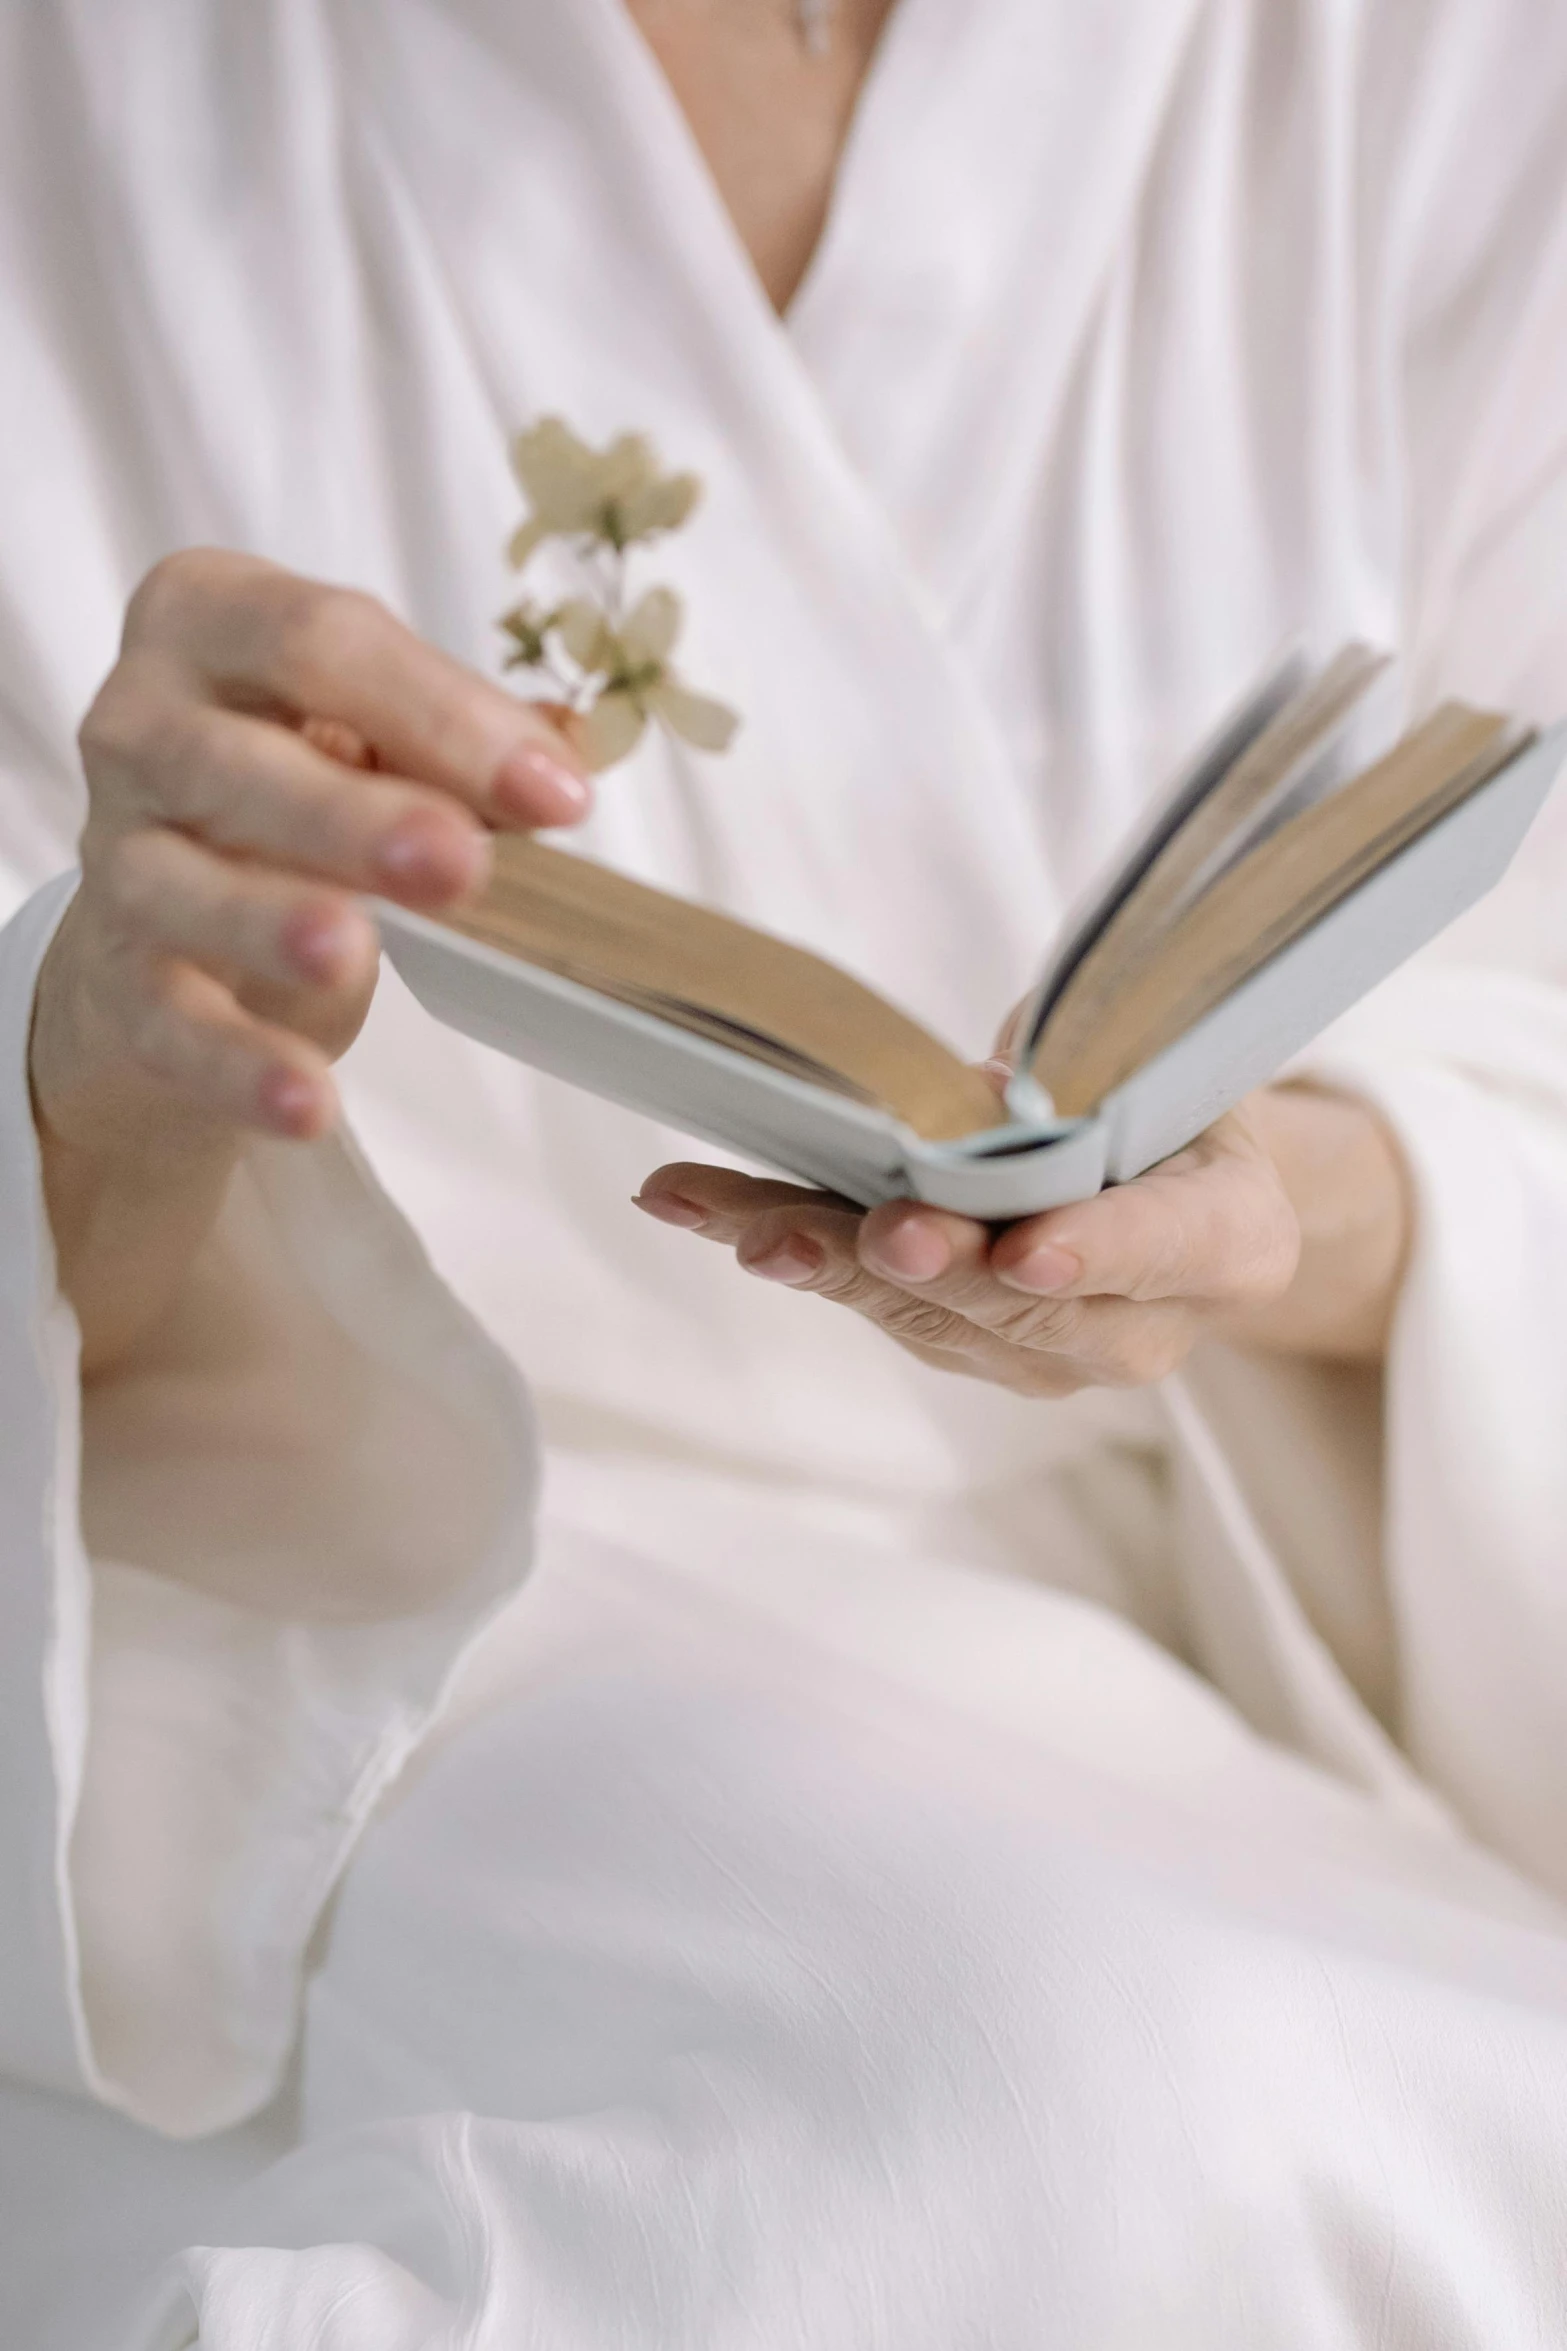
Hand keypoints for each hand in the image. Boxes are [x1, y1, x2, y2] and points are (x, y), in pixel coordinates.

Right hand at [31, 548, 588, 1370]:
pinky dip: (238, 1067)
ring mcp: (117, 855)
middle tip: (460, 863)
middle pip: (240, 761)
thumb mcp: (380, 736)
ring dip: (269, 920)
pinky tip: (308, 1103)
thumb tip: (565, 752)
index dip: (442, 714)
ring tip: (351, 953)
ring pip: (182, 887)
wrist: (174, 906)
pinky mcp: (115, 978)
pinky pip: (171, 1024)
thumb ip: (466, 737)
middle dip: (352, 815)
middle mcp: (141, 725)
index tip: (556, 793)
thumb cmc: (298, 785)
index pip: (320, 641)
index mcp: (211, 619)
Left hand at [636, 1088, 1411, 1388]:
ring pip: (924, 1309)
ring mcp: (1042, 1355)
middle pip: (1025, 1301)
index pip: (1168, 1248)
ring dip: (820, 1256)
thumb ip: (1089, 1074)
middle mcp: (1139, 1329)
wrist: (1173, 1183)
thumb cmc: (1167, 1095)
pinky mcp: (957, 1348)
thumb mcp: (1159, 1057)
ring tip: (729, 1218)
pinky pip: (867, 1298)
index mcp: (1230, 1242)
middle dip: (932, 1265)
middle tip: (870, 1232)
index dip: (1097, 1252)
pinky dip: (786, 1242)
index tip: (1028, 1256)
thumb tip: (979, 1096)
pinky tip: (694, 1204)